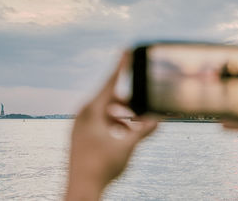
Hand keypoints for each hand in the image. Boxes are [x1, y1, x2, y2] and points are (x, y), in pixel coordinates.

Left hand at [65, 52, 157, 200]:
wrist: (80, 190)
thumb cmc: (101, 168)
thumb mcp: (127, 147)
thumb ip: (143, 131)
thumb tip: (159, 118)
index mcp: (91, 111)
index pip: (110, 82)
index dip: (120, 66)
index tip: (125, 50)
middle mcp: (82, 114)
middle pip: (109, 99)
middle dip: (128, 103)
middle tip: (142, 110)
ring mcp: (79, 125)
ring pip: (104, 111)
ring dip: (121, 116)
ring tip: (135, 126)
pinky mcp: (79, 135)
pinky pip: (98, 121)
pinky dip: (112, 124)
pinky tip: (122, 134)